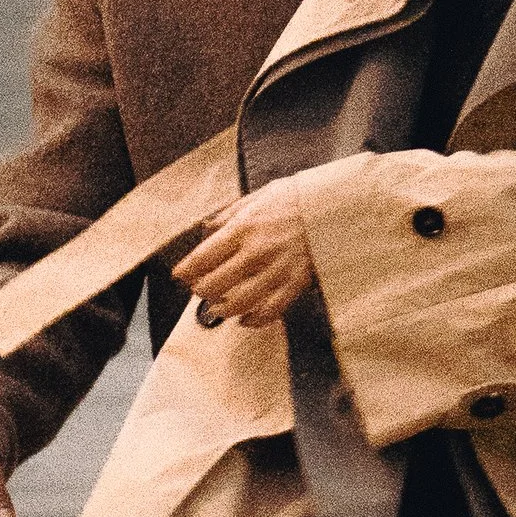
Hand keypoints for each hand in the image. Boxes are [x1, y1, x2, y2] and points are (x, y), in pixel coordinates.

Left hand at [171, 177, 315, 329]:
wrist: (335, 205)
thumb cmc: (296, 198)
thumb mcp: (258, 196)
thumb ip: (229, 214)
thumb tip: (206, 228)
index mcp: (242, 228)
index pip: (202, 258)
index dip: (185, 271)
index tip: (180, 276)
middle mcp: (256, 252)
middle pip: (214, 285)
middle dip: (201, 290)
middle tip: (200, 289)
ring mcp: (276, 271)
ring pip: (238, 303)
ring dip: (222, 309)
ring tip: (217, 308)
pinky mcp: (295, 284)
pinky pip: (269, 311)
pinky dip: (253, 320)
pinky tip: (245, 319)